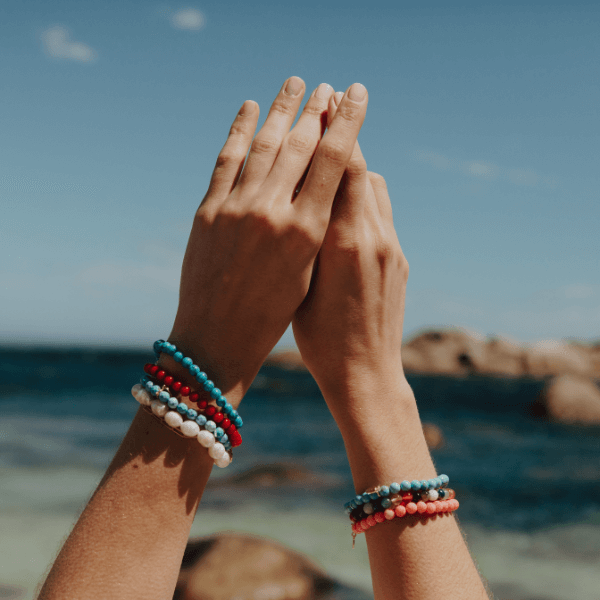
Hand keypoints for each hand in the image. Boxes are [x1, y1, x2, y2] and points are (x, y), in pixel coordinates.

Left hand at [166, 79, 368, 400]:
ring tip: (294, 83)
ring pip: (264, 145)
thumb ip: (314, 227)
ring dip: (281, 109)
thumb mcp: (307, 273)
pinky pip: (227, 159)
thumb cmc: (275, 317)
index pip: (333, 162)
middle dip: (316, 110)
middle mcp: (273, 213)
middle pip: (299, 145)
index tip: (356, 95)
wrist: (218, 341)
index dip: (347, 123)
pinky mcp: (209, 211)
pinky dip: (240, 130)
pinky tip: (250, 108)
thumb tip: (320, 186)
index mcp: (307, 232)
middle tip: (327, 85)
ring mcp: (236, 208)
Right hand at [293, 92, 408, 418]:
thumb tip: (305, 199)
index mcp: (344, 245)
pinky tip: (349, 200)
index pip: (344, 172)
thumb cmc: (318, 340)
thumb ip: (308, 239)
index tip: (326, 102)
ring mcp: (393, 249)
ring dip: (358, 169)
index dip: (336, 133)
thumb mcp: (301, 286)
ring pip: (377, 190)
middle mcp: (375, 239)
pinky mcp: (401, 261)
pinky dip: (368, 197)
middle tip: (334, 104)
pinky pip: (384, 214)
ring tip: (337, 155)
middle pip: (365, 171)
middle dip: (348, 137)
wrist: (366, 376)